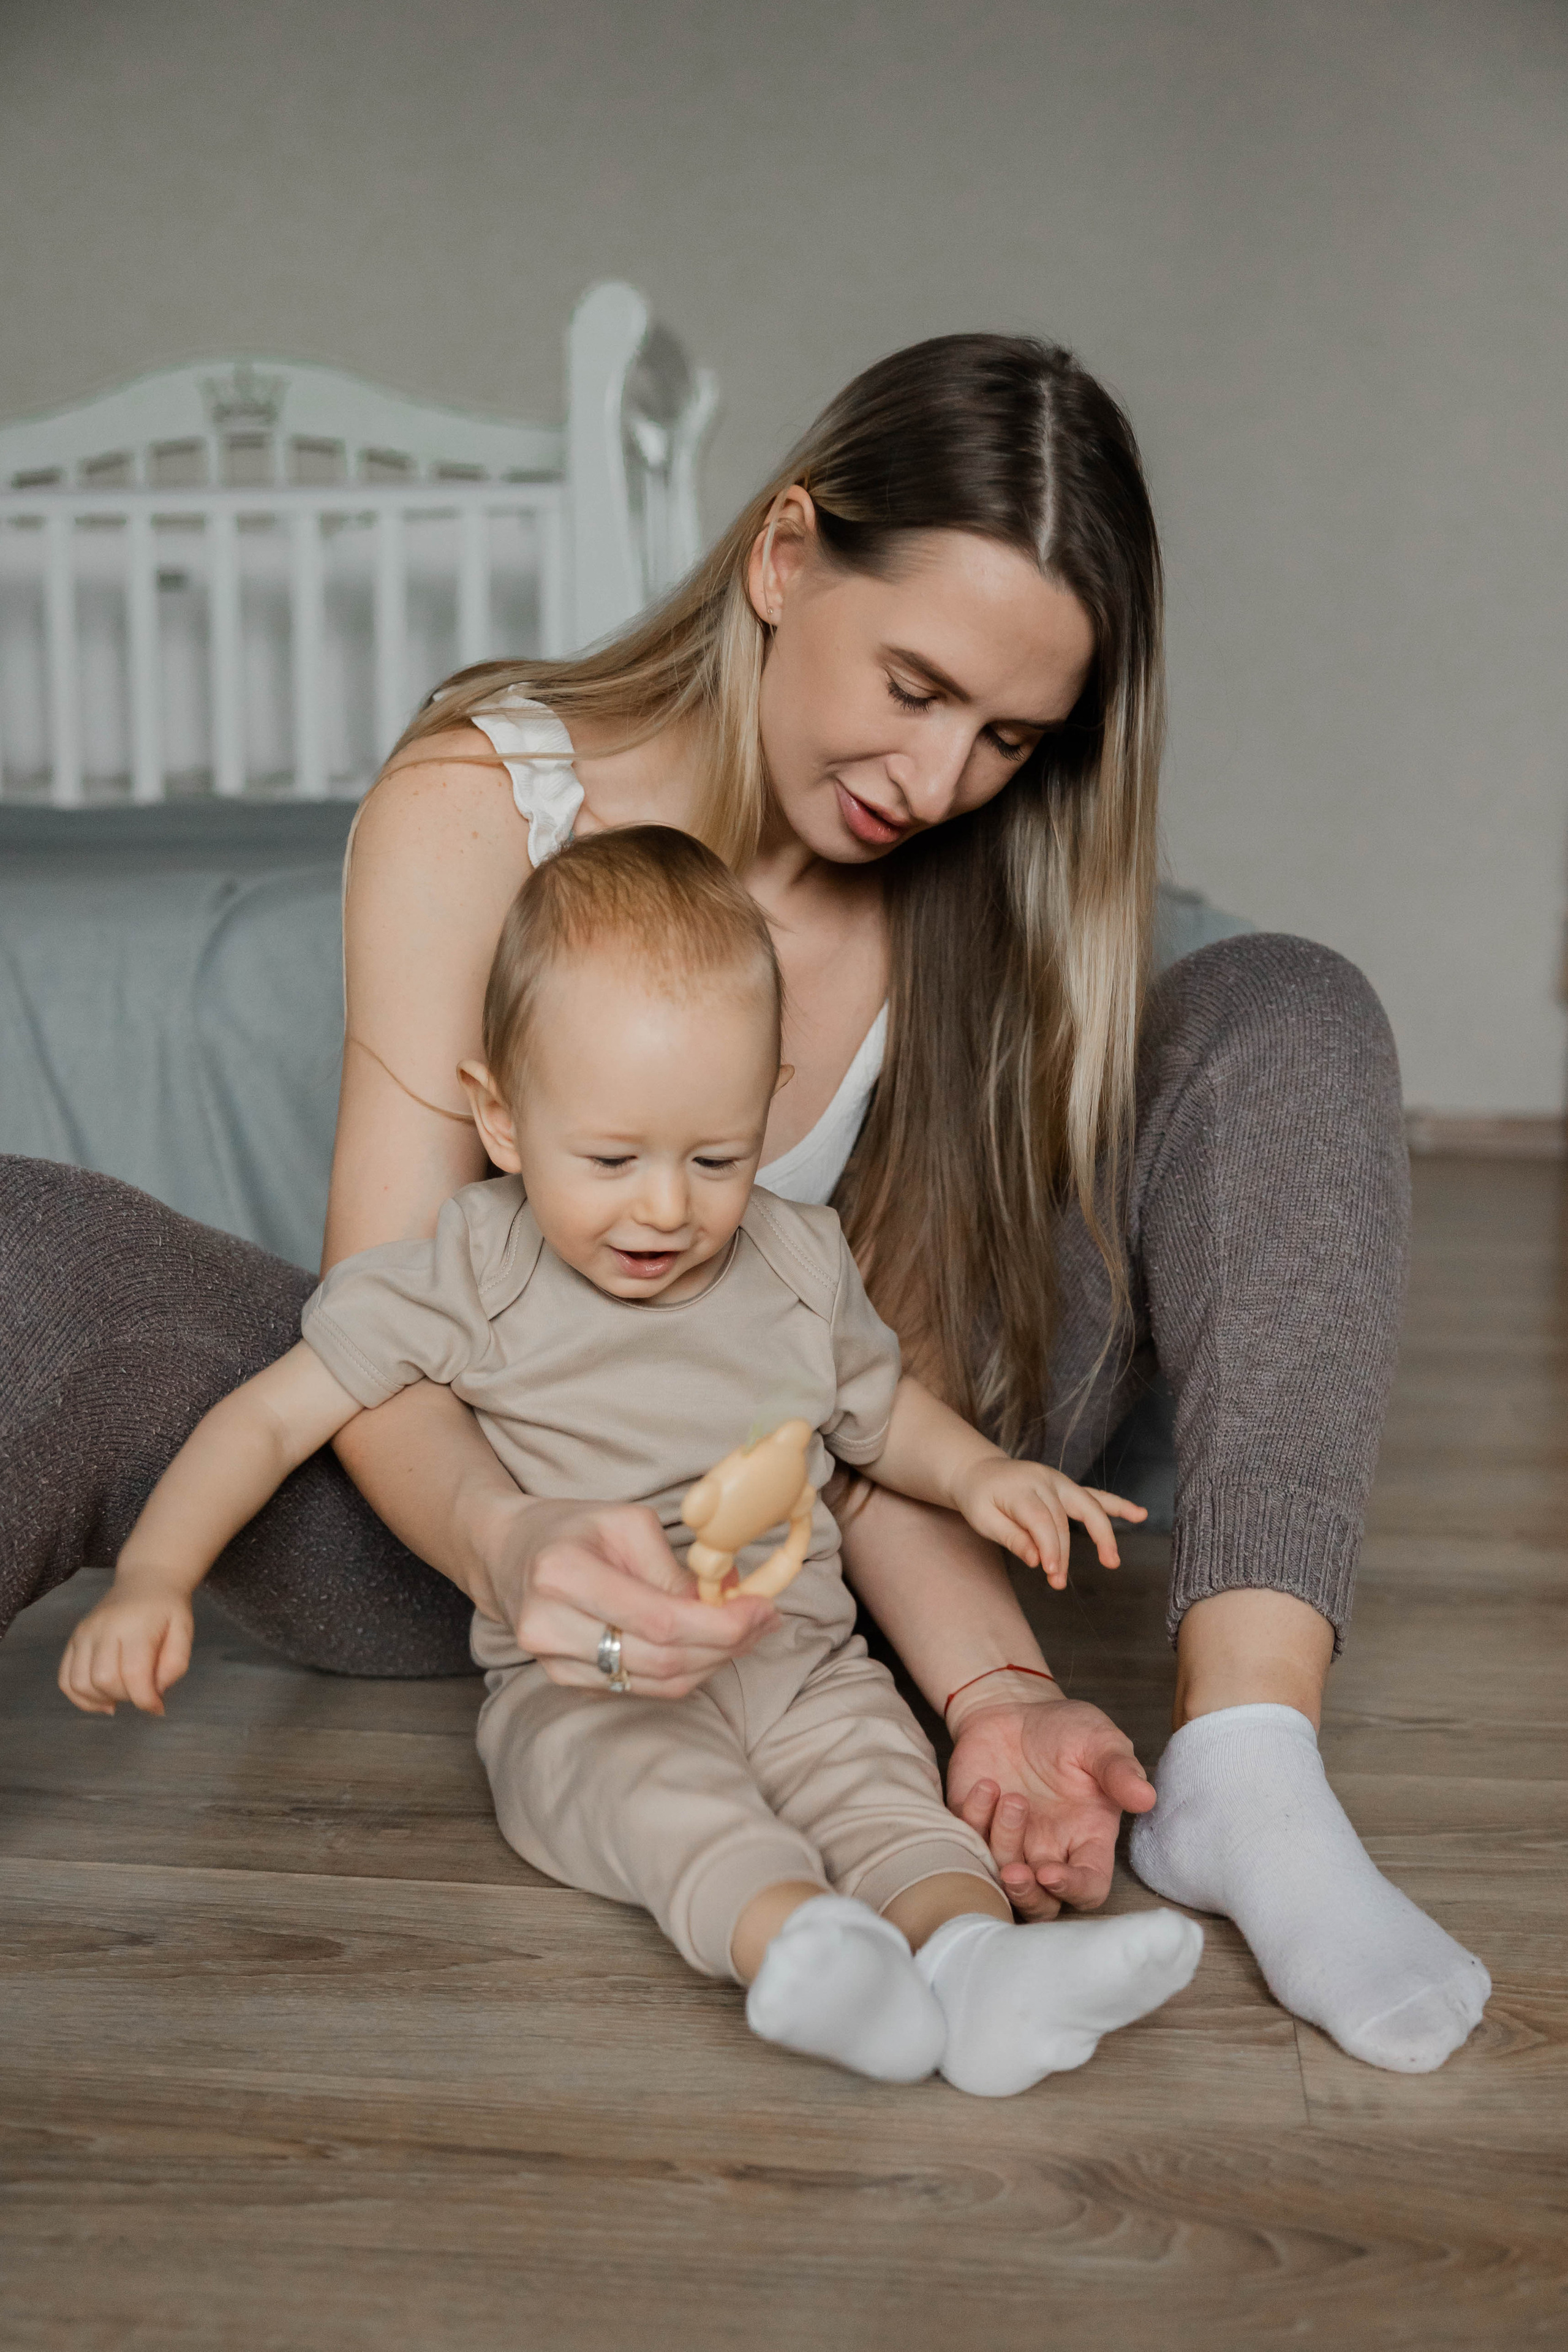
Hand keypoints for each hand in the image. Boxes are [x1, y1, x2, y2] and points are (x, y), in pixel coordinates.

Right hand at [59, 1584, 194, 1715]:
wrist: (147, 1581)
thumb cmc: (167, 1610)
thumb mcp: (184, 1631)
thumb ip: (175, 1664)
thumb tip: (155, 1691)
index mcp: (135, 1626)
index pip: (133, 1674)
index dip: (146, 1700)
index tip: (158, 1707)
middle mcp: (103, 1628)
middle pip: (104, 1680)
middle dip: (126, 1697)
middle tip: (142, 1691)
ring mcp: (84, 1633)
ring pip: (79, 1683)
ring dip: (101, 1700)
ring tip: (123, 1695)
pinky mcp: (74, 1640)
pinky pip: (65, 1679)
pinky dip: (80, 1697)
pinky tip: (101, 1699)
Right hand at [488, 1496, 780, 1699]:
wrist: (507, 1553)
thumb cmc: (570, 1529)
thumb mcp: (626, 1523)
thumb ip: (674, 1569)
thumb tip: (728, 1602)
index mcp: (563, 1575)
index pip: (660, 1621)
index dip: (721, 1624)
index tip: (762, 1609)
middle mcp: (550, 1627)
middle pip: (662, 1659)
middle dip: (726, 1645)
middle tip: (764, 1621)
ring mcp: (553, 1662)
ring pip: (656, 1683)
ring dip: (711, 1662)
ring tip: (745, 1633)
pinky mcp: (564, 1680)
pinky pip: (640, 1687)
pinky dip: (683, 1672)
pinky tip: (708, 1648)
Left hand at [946, 1695, 1155, 1918]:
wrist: (1015, 1709)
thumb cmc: (1066, 1730)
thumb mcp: (1099, 1741)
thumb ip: (1119, 1770)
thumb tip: (1146, 1798)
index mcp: (1088, 1839)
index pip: (1089, 1887)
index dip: (1072, 1890)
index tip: (1051, 1873)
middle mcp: (1050, 1850)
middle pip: (1041, 1903)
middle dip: (1026, 1894)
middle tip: (1014, 1871)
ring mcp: (1011, 1842)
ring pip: (1002, 1876)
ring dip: (1002, 1842)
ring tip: (1010, 1796)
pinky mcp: (975, 1826)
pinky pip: (967, 1840)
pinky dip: (974, 1818)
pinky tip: (986, 1785)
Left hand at [950, 1457, 1144, 1588]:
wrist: (978, 1471)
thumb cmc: (979, 1498)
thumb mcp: (983, 1519)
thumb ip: (1011, 1537)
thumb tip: (1036, 1560)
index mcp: (1020, 1489)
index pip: (1041, 1521)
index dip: (1050, 1549)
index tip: (1052, 1574)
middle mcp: (1044, 1480)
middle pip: (1062, 1521)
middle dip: (1064, 1554)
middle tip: (1058, 1582)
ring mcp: (1059, 1481)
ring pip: (1087, 1506)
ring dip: (1102, 1534)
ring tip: (1112, 1561)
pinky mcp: (1067, 1487)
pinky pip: (1095, 1496)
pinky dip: (1117, 1505)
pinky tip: (1139, 1514)